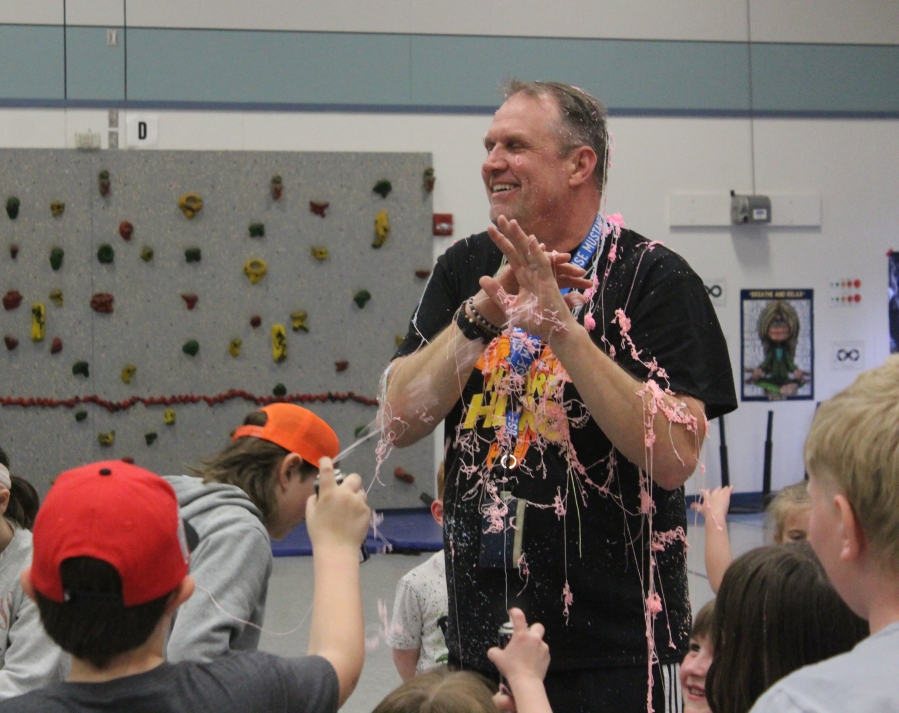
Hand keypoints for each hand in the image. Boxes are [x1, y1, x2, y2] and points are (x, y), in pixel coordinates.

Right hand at [306, 457, 369, 550]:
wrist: (337, 549)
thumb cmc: (320, 533)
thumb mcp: (310, 515)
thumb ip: (314, 500)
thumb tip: (318, 494)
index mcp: (329, 493)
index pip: (327, 471)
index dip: (326, 462)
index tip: (325, 461)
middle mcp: (345, 493)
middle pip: (354, 477)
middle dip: (350, 481)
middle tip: (345, 491)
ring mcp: (358, 502)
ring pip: (360, 492)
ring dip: (355, 496)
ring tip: (349, 509)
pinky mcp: (367, 511)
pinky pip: (364, 504)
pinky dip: (359, 509)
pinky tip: (353, 519)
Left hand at [480, 216, 592, 341]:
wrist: (553, 332)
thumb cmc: (536, 321)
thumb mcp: (510, 306)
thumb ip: (497, 293)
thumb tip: (481, 278)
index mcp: (524, 277)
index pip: (511, 256)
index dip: (501, 242)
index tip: (490, 229)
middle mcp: (532, 272)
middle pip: (519, 249)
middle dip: (509, 233)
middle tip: (499, 217)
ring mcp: (541, 275)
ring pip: (529, 251)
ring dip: (520, 237)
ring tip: (510, 222)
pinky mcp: (549, 281)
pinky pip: (543, 263)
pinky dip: (537, 252)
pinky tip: (530, 239)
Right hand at [487, 608, 549, 697]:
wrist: (526, 682)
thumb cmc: (511, 668)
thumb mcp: (498, 659)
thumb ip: (494, 652)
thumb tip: (493, 651)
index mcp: (521, 635)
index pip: (519, 616)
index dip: (515, 612)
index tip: (512, 613)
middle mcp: (533, 638)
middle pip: (537, 626)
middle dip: (532, 629)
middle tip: (525, 638)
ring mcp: (542, 647)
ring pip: (540, 641)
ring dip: (534, 644)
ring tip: (528, 655)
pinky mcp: (547, 656)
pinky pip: (543, 651)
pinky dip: (538, 654)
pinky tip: (533, 662)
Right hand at [691, 486, 731, 525]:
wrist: (715, 514)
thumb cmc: (707, 513)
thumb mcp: (701, 509)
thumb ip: (696, 506)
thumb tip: (690, 505)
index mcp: (706, 497)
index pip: (707, 492)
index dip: (708, 491)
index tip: (709, 490)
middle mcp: (713, 494)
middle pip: (716, 490)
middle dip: (718, 489)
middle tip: (719, 488)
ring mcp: (720, 494)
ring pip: (722, 490)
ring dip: (724, 489)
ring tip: (726, 487)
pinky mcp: (726, 496)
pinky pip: (728, 491)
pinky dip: (730, 488)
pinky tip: (732, 486)